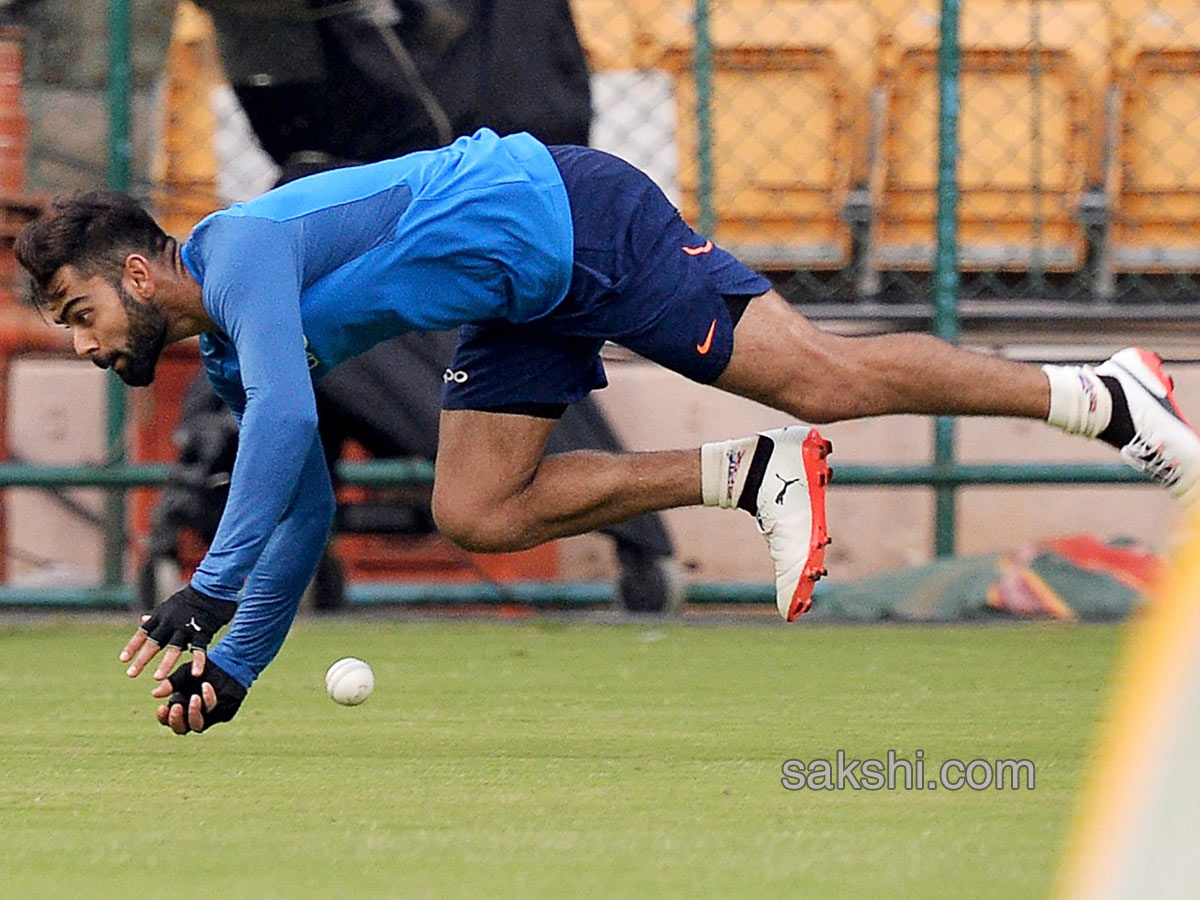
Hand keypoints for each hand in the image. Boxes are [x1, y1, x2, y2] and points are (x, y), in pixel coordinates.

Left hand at [119, 585, 236, 679]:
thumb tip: (143, 619)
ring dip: (166, 663)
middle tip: (131, 674)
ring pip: (174, 647)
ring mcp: (186, 627)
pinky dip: (198, 661)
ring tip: (157, 678)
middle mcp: (171, 622)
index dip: (133, 646)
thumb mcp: (170, 605)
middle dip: (142, 659)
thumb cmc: (191, 597)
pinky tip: (196, 674)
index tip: (123, 660)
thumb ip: (157, 616)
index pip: (143, 633)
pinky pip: (199, 648)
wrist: (212, 587)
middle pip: (154, 642)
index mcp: (161, 616)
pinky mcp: (203, 631)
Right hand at [151, 659, 247, 734]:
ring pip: (198, 726)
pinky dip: (209, 700)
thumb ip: (171, 684)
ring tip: (194, 697)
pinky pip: (215, 712)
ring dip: (194, 713)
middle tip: (175, 706)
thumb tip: (154, 694)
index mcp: (180, 708)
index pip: (167, 721)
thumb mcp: (184, 674)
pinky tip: (206, 687)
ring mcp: (208, 716)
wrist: (225, 661)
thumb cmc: (202, 669)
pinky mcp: (223, 713)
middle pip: (181, 729)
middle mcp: (193, 715)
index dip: (163, 717)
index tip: (161, 707)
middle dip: (176, 720)